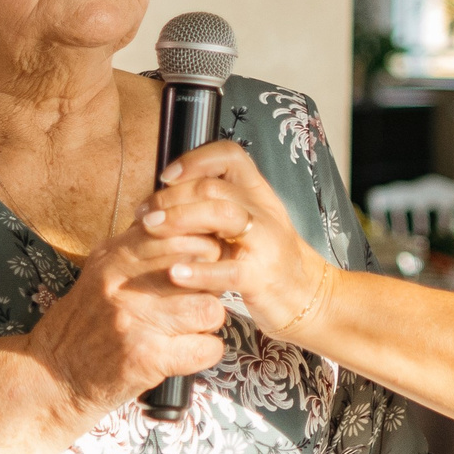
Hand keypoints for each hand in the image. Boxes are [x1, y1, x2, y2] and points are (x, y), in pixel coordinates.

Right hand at [23, 214, 229, 415]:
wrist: (50, 377)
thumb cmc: (83, 325)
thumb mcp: (101, 274)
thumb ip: (137, 250)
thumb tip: (183, 225)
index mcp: (114, 257)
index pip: (180, 233)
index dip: (201, 250)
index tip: (199, 267)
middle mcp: (124, 283)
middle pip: (201, 267)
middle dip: (210, 283)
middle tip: (195, 300)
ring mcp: (135, 321)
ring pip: (210, 308)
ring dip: (207, 322)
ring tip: (189, 329)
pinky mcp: (146, 358)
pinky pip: (206, 349)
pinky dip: (205, 353)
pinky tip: (187, 354)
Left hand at [142, 141, 337, 338]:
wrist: (309, 298)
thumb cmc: (267, 260)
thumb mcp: (248, 223)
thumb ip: (215, 206)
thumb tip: (164, 195)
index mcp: (257, 194)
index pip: (230, 155)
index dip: (195, 159)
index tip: (166, 176)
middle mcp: (263, 211)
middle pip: (214, 186)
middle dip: (172, 196)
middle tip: (144, 212)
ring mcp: (265, 243)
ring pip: (223, 215)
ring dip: (180, 219)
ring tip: (151, 228)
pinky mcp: (262, 277)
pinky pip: (229, 270)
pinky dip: (199, 271)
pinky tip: (175, 273)